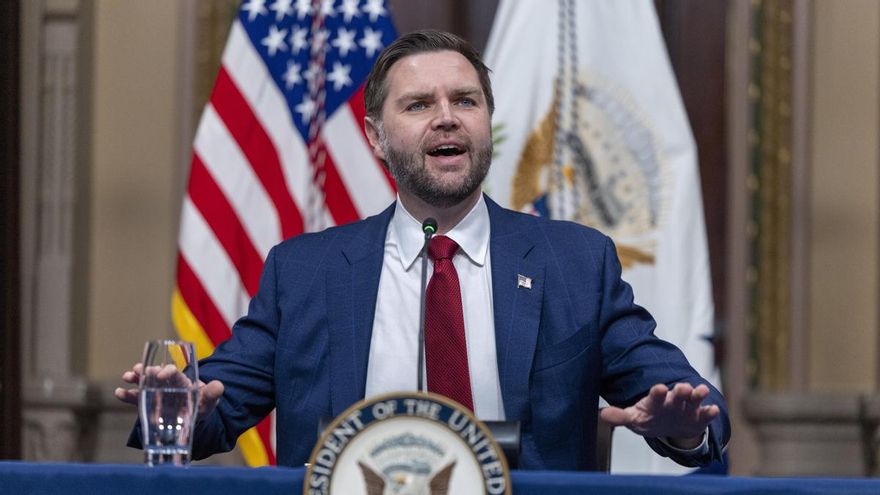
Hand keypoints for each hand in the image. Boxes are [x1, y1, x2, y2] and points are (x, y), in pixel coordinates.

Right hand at [114, 362, 224, 419]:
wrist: (193, 418)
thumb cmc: (201, 405)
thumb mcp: (209, 401)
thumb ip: (213, 394)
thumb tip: (219, 386)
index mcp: (182, 381)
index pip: (174, 373)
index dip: (167, 371)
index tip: (161, 373)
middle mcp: (167, 384)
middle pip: (156, 374)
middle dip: (148, 371)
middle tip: (141, 370)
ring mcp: (156, 393)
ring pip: (144, 383)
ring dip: (136, 378)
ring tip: (128, 376)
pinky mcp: (148, 403)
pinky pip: (136, 398)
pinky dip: (127, 395)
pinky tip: (119, 392)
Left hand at [599, 383, 718, 447]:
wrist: (670, 426)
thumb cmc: (650, 417)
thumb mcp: (634, 418)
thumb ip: (620, 416)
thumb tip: (601, 414)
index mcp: (656, 400)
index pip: (656, 394)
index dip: (658, 392)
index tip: (660, 388)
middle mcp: (672, 401)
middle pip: (676, 394)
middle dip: (680, 391)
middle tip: (683, 387)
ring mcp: (687, 408)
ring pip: (693, 399)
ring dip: (697, 395)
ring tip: (700, 391)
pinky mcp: (698, 417)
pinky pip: (705, 414)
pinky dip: (709, 412)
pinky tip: (713, 410)